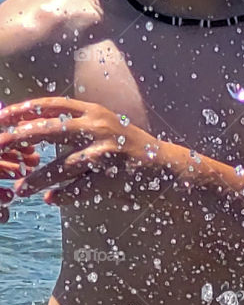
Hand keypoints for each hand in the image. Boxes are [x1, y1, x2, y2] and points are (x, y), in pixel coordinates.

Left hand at [0, 98, 152, 207]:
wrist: (166, 164)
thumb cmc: (128, 145)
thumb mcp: (104, 126)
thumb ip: (75, 126)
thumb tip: (37, 129)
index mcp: (94, 111)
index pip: (52, 105)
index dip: (24, 110)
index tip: (1, 117)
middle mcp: (99, 127)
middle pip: (51, 130)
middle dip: (20, 138)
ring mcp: (107, 153)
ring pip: (63, 166)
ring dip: (38, 179)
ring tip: (20, 188)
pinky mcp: (114, 177)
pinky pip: (82, 189)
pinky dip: (64, 196)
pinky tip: (51, 199)